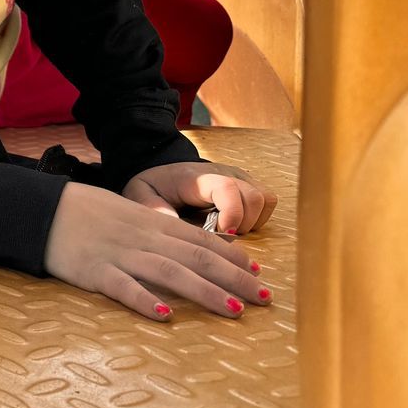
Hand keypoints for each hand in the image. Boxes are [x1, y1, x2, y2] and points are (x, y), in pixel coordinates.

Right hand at [44, 182, 272, 321]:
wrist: (40, 209)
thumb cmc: (84, 212)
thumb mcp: (126, 212)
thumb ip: (156, 229)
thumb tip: (190, 245)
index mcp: (152, 222)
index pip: (202, 240)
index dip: (233, 258)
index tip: (259, 273)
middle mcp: (143, 238)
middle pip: (197, 258)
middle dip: (234, 280)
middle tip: (265, 299)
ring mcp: (119, 255)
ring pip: (171, 273)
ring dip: (206, 293)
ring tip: (234, 311)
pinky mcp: (94, 272)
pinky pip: (124, 288)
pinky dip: (146, 302)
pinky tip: (166, 317)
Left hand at [122, 160, 277, 236]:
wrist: (163, 174)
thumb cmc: (154, 188)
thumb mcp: (140, 196)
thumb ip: (154, 209)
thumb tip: (173, 225)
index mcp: (197, 177)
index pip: (227, 188)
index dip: (232, 213)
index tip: (225, 233)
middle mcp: (224, 173)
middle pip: (254, 198)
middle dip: (242, 224)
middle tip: (218, 234)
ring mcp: (239, 178)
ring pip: (264, 201)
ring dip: (250, 222)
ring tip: (224, 229)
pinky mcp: (248, 185)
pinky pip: (267, 204)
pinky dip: (256, 219)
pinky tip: (233, 224)